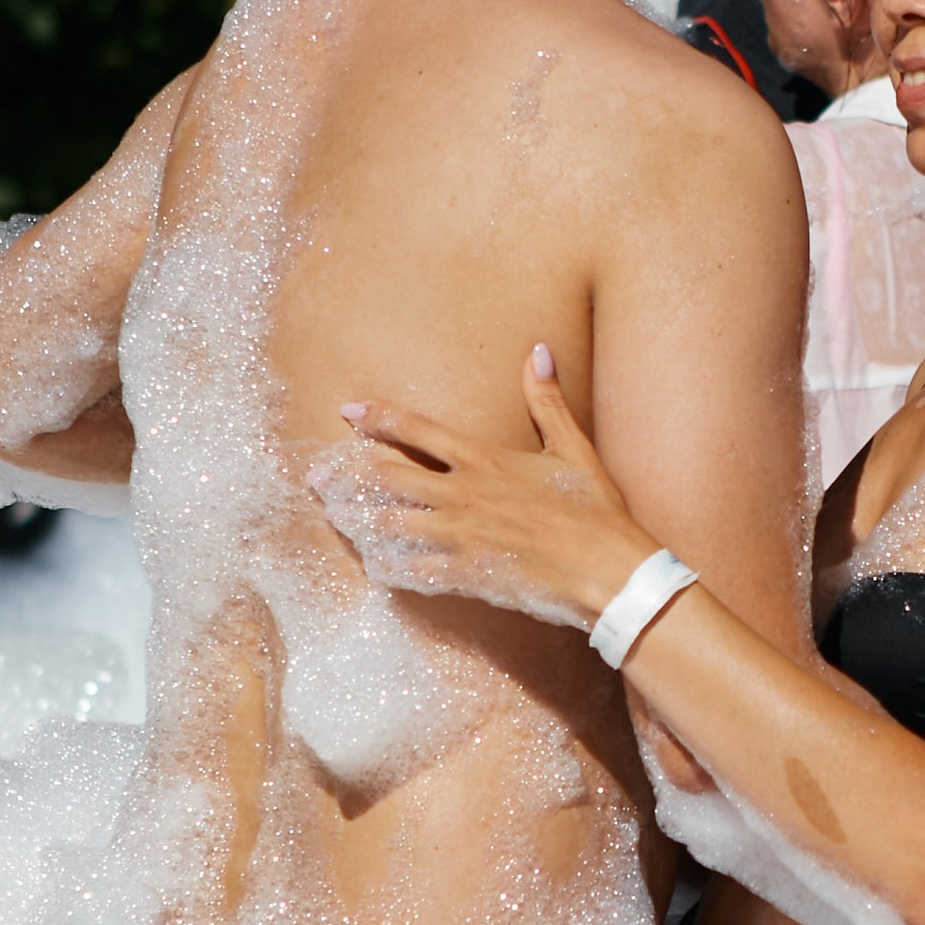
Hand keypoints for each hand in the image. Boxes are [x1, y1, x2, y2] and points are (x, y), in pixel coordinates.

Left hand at [308, 347, 656, 631]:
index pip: (418, 431)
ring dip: (359, 519)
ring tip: (333, 515)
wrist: (608, 572)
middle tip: (316, 473)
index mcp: (486, 460)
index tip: (348, 411)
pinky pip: (414, 570)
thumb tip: (538, 349)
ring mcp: (462, 537)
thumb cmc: (594, 510)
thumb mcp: (573, 448)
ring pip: (392, 524)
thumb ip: (547, 401)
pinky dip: (390, 566)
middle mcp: (465, 495)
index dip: (379, 418)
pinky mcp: (467, 575)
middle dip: (349, 473)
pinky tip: (373, 564)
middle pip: (389, 477)